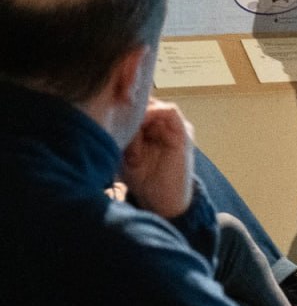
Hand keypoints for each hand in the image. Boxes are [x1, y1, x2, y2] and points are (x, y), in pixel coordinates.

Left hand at [120, 99, 195, 219]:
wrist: (163, 203)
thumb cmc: (143, 180)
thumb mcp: (124, 154)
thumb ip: (121, 135)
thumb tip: (109, 115)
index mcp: (149, 129)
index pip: (135, 106)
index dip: (120, 106)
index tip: (104, 111)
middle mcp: (163, 125)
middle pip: (145, 102)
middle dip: (128, 111)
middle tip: (114, 124)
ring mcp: (174, 128)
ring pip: (155, 105)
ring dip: (139, 116)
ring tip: (128, 137)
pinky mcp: (183, 133)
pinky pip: (170, 112)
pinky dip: (153, 114)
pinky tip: (138, 132)